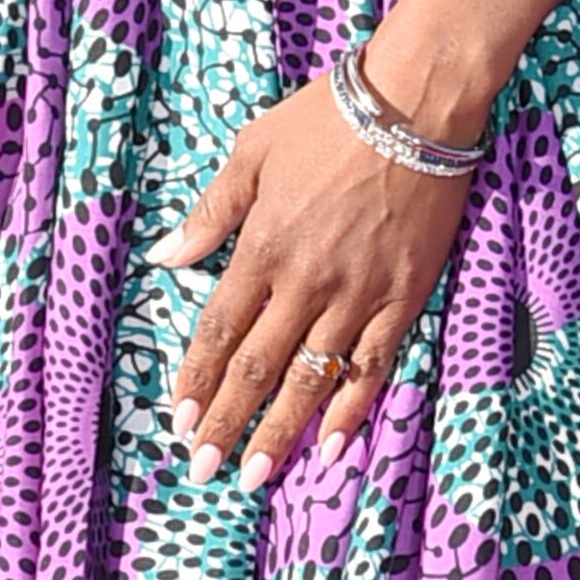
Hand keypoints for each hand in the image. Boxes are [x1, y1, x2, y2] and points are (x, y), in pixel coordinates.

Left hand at [165, 79, 473, 488]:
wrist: (414, 104)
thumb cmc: (328, 119)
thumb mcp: (252, 153)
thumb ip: (209, 212)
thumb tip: (165, 257)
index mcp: (261, 247)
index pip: (219, 330)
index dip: (198, 380)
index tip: (181, 421)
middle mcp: (304, 282)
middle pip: (256, 367)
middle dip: (227, 423)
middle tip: (205, 469)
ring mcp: (356, 295)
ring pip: (310, 380)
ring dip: (280, 431)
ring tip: (256, 475)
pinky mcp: (403, 297)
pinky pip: (372, 366)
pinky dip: (351, 410)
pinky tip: (333, 446)